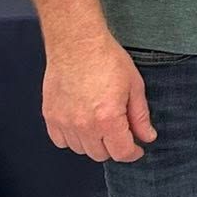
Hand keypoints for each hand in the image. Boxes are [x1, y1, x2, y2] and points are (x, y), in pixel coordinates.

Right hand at [42, 35, 157, 162]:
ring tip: (99, 123)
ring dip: (92, 142)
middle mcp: (84, 125)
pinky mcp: (50, 115)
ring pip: (81, 149)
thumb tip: (147, 137)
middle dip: (114, 146)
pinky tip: (80, 123)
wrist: (77, 42)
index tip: (136, 147)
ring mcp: (64, 121)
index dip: (133, 153)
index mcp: (108, 119)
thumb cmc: (107, 58)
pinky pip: (60, 140)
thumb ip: (140, 116)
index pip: (121, 153)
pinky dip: (71, 137)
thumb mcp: (134, 85)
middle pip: (101, 155)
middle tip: (119, 130)